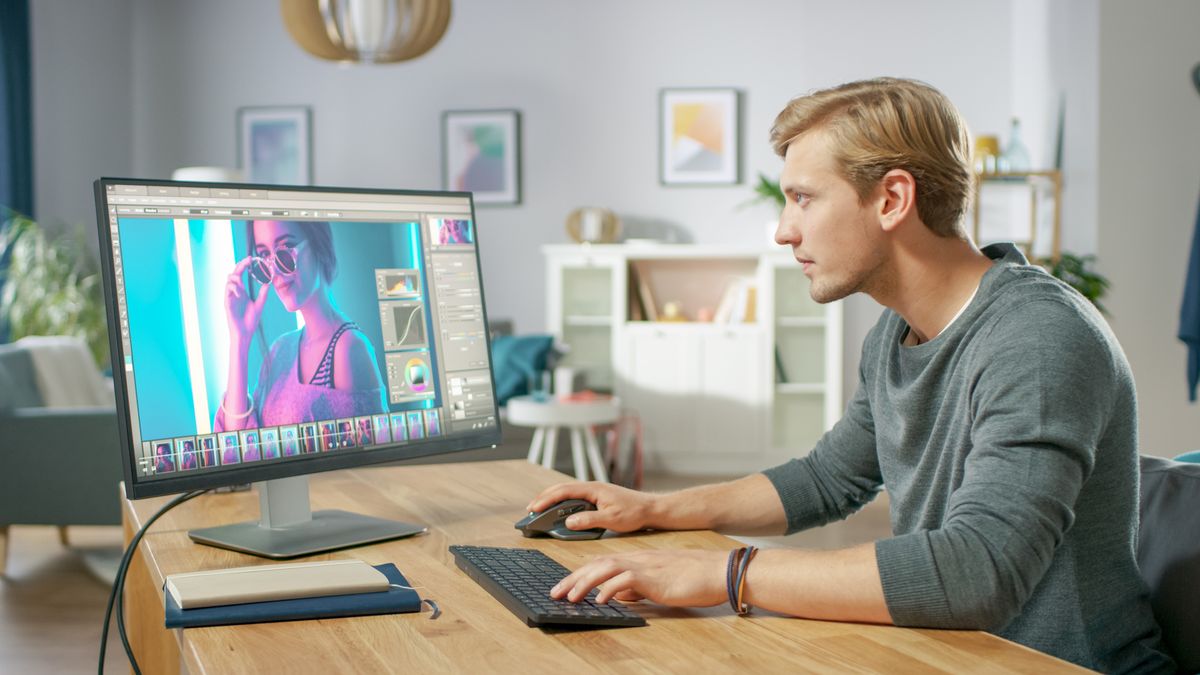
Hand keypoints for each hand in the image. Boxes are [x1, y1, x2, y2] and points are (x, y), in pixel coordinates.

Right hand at [225, 257, 269, 347]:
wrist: (245, 333)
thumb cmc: (250, 321)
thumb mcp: (259, 304)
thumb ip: (263, 293)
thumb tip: (269, 282)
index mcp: (241, 291)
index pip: (241, 274)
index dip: (244, 265)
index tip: (251, 258)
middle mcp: (234, 292)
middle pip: (234, 274)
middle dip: (240, 266)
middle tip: (248, 261)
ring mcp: (230, 297)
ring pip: (228, 281)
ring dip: (236, 278)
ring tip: (242, 283)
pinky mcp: (226, 303)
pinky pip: (227, 291)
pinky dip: (234, 289)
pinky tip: (241, 293)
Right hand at [526, 482, 658, 533]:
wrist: (650, 508)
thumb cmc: (634, 512)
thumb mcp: (611, 519)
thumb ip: (589, 520)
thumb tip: (569, 522)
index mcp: (593, 489)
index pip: (564, 491)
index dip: (547, 499)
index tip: (534, 508)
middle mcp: (592, 487)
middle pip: (562, 489)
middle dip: (544, 498)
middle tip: (530, 509)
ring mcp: (594, 492)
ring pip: (567, 492)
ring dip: (552, 499)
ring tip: (540, 510)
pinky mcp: (597, 498)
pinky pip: (574, 498)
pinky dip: (562, 503)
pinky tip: (559, 511)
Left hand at [550, 549, 727, 606]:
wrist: (716, 571)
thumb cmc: (692, 578)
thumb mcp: (658, 584)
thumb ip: (637, 587)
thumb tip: (618, 596)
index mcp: (637, 560)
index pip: (601, 564)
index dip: (580, 575)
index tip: (564, 587)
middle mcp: (637, 559)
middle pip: (597, 564)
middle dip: (573, 578)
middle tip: (555, 593)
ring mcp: (644, 566)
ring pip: (606, 568)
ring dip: (584, 582)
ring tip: (570, 597)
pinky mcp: (653, 576)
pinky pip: (626, 580)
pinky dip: (609, 589)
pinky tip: (599, 600)